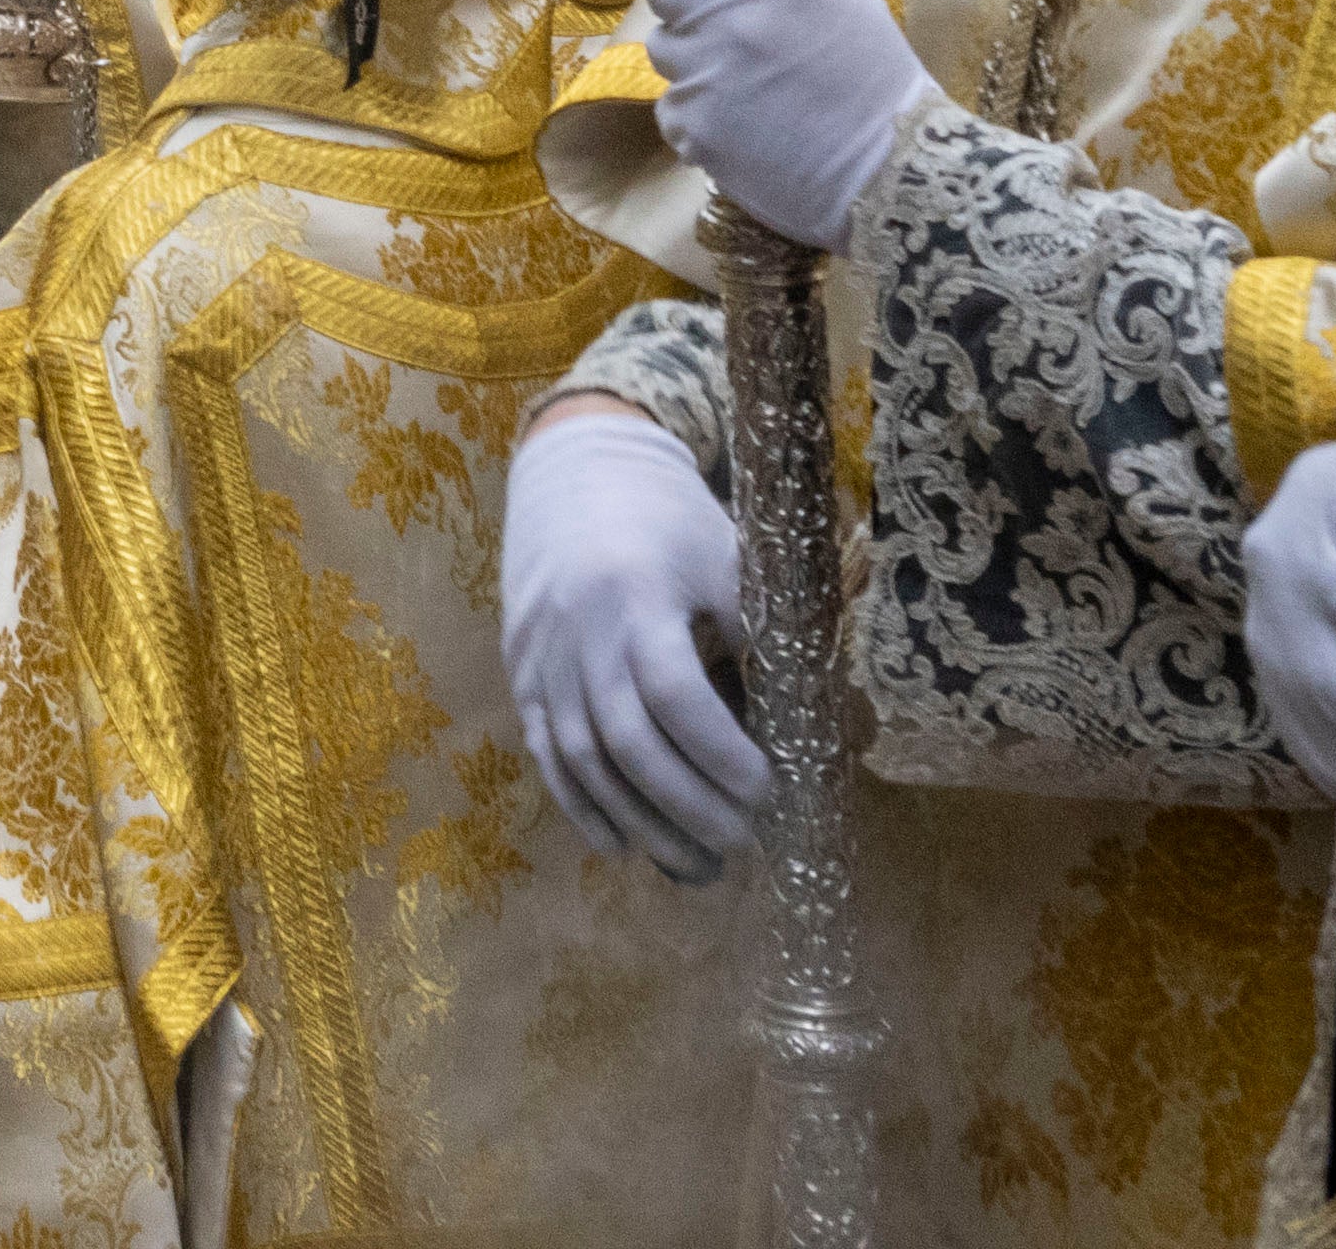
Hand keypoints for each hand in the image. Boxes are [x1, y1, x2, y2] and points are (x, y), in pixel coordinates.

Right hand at [499, 401, 766, 876]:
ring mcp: (541, 660)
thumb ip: (759, 635)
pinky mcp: (522, 677)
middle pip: (628, 742)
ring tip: (700, 864)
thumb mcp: (725, 559)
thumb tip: (813, 724)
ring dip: (643, 823)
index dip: (720, 751)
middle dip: (690, 805)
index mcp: (636, 596)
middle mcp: (579, 633)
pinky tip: (624, 844)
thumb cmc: (669, 520)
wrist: (575, 472)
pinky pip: (547, 756)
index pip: (674, 691)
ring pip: (585, 761)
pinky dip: (584, 807)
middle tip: (744, 839)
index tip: (769, 789)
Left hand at [643, 0, 934, 254]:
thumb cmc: (877, 79)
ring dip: (693, 54)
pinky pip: (672, 104)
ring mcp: (700, 76)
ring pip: (663, 46)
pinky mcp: (691, 129)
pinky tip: (744, 123)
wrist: (888, 175)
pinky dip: (699, 110)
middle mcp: (720, 18)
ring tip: (747, 79)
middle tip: (733, 20)